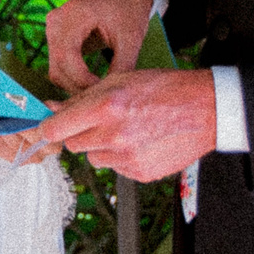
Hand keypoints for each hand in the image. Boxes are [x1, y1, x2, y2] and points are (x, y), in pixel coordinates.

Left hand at [6, 69, 216, 181]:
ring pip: (94, 158)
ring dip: (101, 147)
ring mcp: (127, 157)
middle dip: (79, 134)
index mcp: (105, 107)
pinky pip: (116, 168)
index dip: (49, 128)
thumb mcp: (119, 79)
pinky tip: (140, 142)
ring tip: (125, 130)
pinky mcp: (140, 173)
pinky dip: (121, 158)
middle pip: (72, 145)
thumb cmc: (164, 89)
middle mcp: (114, 135)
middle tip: (98, 122)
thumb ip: (82, 97)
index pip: (56, 128)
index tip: (48, 127)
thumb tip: (52, 108)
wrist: (205, 110)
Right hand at [43, 0, 155, 94]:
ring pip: (55, 69)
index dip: (82, 80)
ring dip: (74, 85)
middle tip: (102, 98)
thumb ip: (122, 67)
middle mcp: (56, 20)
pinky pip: (58, 64)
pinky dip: (72, 77)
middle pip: (58, 66)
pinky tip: (92, 84)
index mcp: (74, 14)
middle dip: (78, 87)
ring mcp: (53, 28)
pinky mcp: (56, 36)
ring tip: (99, 91)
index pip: (67, 56)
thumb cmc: (129, 9)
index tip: (103, 92)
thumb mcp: (130, 38)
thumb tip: (112, 96)